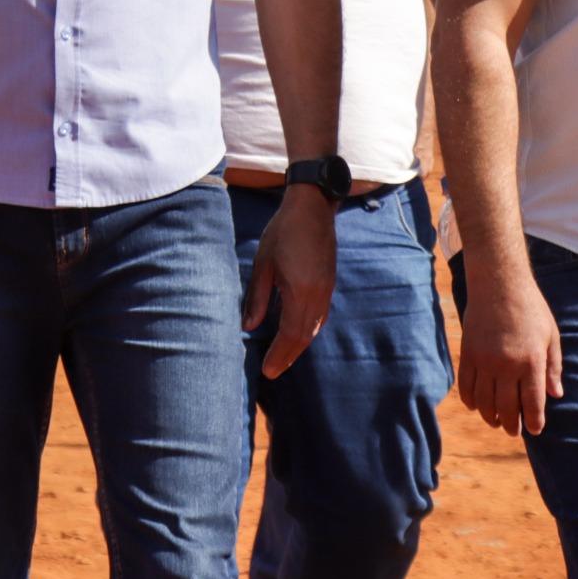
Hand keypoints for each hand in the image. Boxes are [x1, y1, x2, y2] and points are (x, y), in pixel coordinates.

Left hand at [244, 187, 335, 378]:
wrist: (313, 207)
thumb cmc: (283, 231)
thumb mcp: (264, 263)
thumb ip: (258, 297)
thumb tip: (248, 326)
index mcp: (301, 290)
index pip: (291, 333)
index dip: (280, 354)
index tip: (268, 371)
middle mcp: (318, 294)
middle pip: (305, 336)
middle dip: (288, 356)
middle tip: (273, 372)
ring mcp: (327, 290)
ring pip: (314, 328)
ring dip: (298, 345)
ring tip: (282, 358)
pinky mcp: (329, 284)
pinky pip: (319, 316)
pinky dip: (307, 330)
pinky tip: (297, 334)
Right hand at [458, 260, 561, 435]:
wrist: (498, 284)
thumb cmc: (530, 309)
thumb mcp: (551, 336)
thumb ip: (553, 367)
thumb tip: (555, 395)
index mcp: (532, 361)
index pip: (533, 403)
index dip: (533, 422)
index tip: (534, 430)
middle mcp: (507, 365)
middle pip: (506, 408)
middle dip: (511, 425)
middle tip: (514, 431)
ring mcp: (485, 360)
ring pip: (484, 402)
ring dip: (490, 416)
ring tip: (496, 421)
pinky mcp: (468, 354)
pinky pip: (466, 386)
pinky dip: (470, 401)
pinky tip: (477, 405)